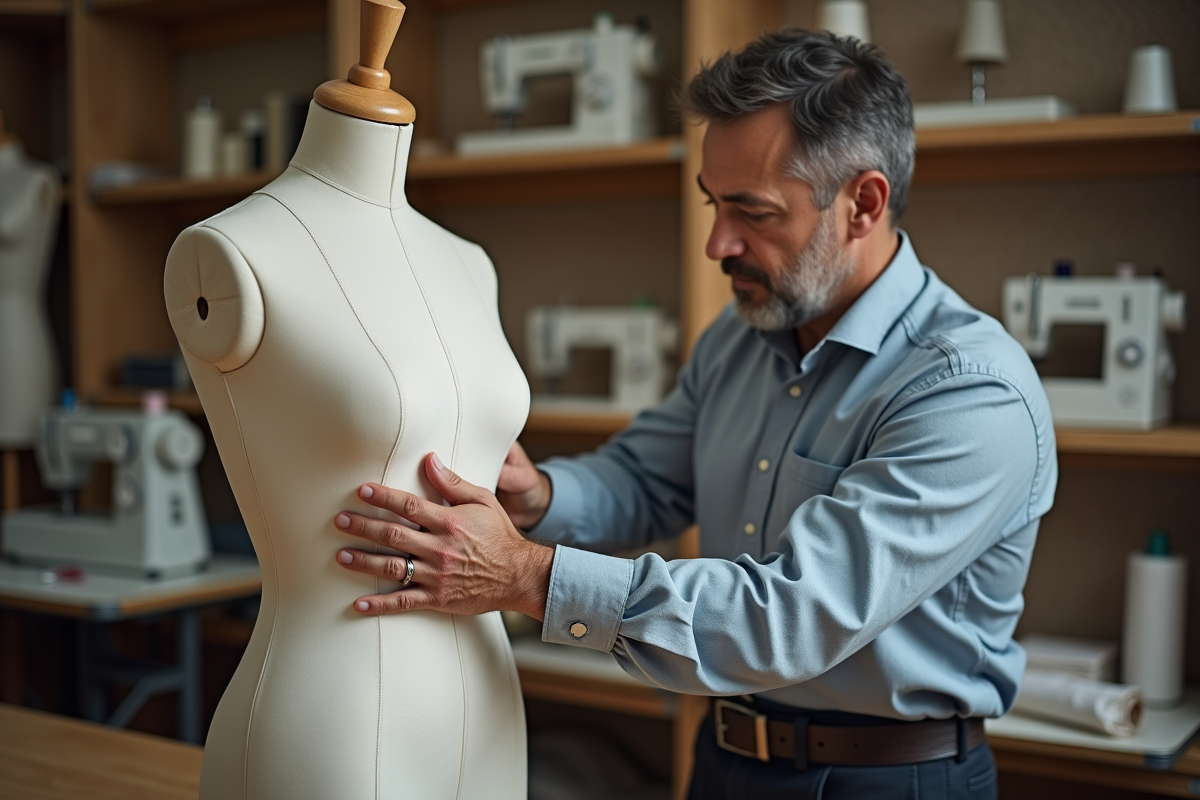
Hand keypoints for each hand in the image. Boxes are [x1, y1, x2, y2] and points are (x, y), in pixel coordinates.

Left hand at [334, 452, 553, 619]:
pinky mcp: (437, 598)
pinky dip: (380, 604)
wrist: (519, 575)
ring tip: (340, 556)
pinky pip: (404, 602)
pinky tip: (359, 603)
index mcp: (450, 522)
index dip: (383, 497)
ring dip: (363, 561)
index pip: (409, 506)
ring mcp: (436, 575)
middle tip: (339, 520)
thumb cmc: (500, 535)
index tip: (362, 490)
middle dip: (363, 526)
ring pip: (392, 567)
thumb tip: (430, 460)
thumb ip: (453, 483)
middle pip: (393, 535)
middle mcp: (440, 548)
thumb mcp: (483, 501)